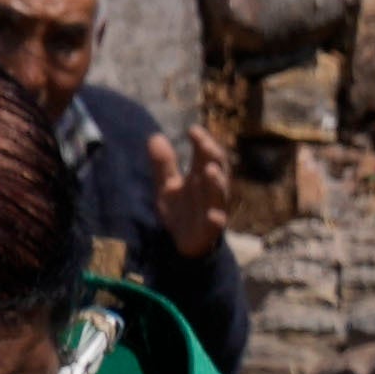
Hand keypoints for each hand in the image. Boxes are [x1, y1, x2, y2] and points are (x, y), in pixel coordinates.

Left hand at [150, 122, 225, 264]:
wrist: (183, 243)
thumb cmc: (181, 210)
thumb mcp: (167, 186)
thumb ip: (163, 165)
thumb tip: (155, 136)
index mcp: (200, 176)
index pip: (205, 154)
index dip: (202, 141)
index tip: (192, 130)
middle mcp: (210, 189)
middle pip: (217, 168)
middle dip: (212, 155)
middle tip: (204, 143)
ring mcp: (213, 208)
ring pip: (220, 193)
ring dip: (217, 182)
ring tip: (210, 170)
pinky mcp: (210, 229)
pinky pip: (216, 223)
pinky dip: (215, 218)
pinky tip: (213, 215)